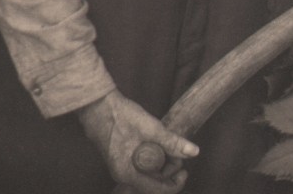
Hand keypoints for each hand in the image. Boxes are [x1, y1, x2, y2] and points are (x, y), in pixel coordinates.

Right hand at [77, 89, 197, 193]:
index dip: (176, 182)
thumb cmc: (121, 116)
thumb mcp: (151, 128)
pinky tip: (157, 145)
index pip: (158, 190)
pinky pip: (143, 168)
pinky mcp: (123, 161)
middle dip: (169, 169)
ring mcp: (122, 169)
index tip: (185, 169)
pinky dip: (153, 159)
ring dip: (162, 163)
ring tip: (166, 144)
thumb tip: (193, 152)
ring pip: (149, 175)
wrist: (99, 106)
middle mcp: (124, 177)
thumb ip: (172, 142)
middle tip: (176, 150)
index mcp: (129, 174)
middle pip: (155, 183)